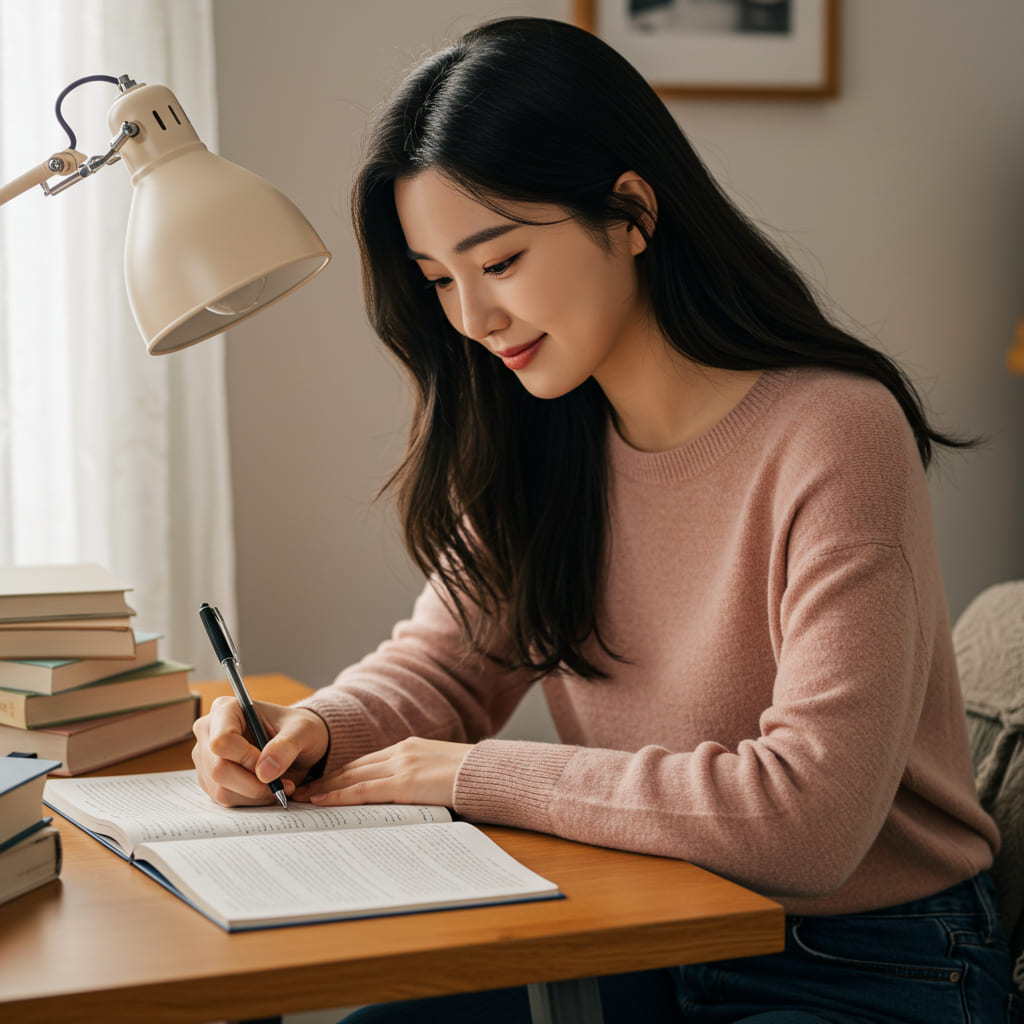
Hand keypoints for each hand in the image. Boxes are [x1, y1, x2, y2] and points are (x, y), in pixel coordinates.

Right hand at [192, 696, 329, 805]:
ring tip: (279, 784)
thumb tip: (265, 771)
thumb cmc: (298, 729)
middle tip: (282, 782)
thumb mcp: (304, 730)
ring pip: (220, 790)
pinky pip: (224, 800)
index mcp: (226, 709)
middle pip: (218, 769)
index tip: (270, 763)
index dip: (246, 758)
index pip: (221, 741)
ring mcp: (206, 758)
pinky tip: (267, 789)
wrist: (297, 743)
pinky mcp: (210, 780)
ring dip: (255, 795)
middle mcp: (209, 732)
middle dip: (253, 783)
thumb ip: (288, 745)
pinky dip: (250, 800)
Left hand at [296, 737, 472, 808]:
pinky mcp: (403, 782)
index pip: (365, 761)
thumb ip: (419, 778)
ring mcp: (401, 765)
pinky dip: (339, 796)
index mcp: (408, 747)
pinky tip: (322, 802)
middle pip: (353, 766)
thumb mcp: (439, 772)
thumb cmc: (470, 777)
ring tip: (305, 798)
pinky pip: (363, 790)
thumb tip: (406, 796)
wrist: (488, 773)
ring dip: (325, 788)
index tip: (322, 781)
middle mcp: (400, 751)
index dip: (341, 772)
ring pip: (352, 776)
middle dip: (326, 778)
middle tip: (303, 789)